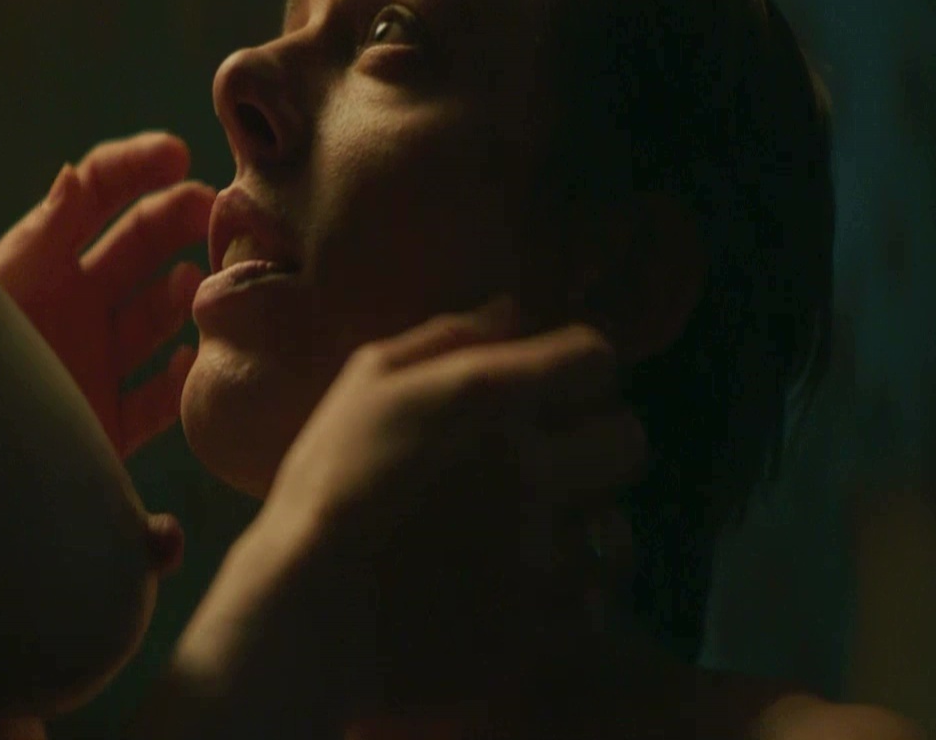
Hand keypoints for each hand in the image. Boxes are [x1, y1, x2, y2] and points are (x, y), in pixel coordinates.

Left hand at [0, 132, 214, 458]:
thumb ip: (38, 239)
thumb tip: (76, 175)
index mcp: (35, 265)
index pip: (91, 196)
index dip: (135, 168)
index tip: (179, 155)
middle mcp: (68, 308)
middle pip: (137, 245)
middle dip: (179, 218)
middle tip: (219, 210)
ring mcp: (90, 365)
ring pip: (156, 316)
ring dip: (184, 294)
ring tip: (202, 286)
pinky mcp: (104, 429)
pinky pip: (158, 401)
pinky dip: (183, 382)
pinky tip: (193, 362)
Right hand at [160, 298, 646, 732]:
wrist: (306, 611)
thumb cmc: (326, 483)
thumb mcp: (365, 383)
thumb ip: (447, 336)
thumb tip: (515, 311)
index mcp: (491, 398)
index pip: (596, 357)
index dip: (574, 369)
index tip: (548, 389)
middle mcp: (536, 469)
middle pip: (628, 439)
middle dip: (593, 442)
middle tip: (545, 461)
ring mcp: (548, 552)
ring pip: (618, 526)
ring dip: (583, 523)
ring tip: (532, 533)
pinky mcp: (549, 624)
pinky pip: (596, 599)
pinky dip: (568, 594)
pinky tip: (519, 588)